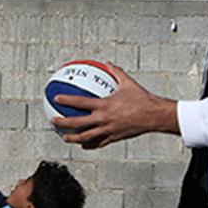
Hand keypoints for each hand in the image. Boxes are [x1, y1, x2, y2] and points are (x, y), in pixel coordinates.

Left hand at [52, 63, 178, 148]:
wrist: (154, 116)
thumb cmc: (142, 98)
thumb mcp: (128, 83)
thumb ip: (116, 72)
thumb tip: (108, 63)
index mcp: (104, 105)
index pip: (80, 102)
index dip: (66, 100)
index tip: (56, 98)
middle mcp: (104, 119)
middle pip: (78, 123)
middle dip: (63, 122)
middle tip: (53, 121)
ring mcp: (108, 130)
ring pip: (86, 137)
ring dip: (73, 138)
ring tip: (64, 137)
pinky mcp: (114, 138)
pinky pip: (99, 143)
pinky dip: (89, 144)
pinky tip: (83, 144)